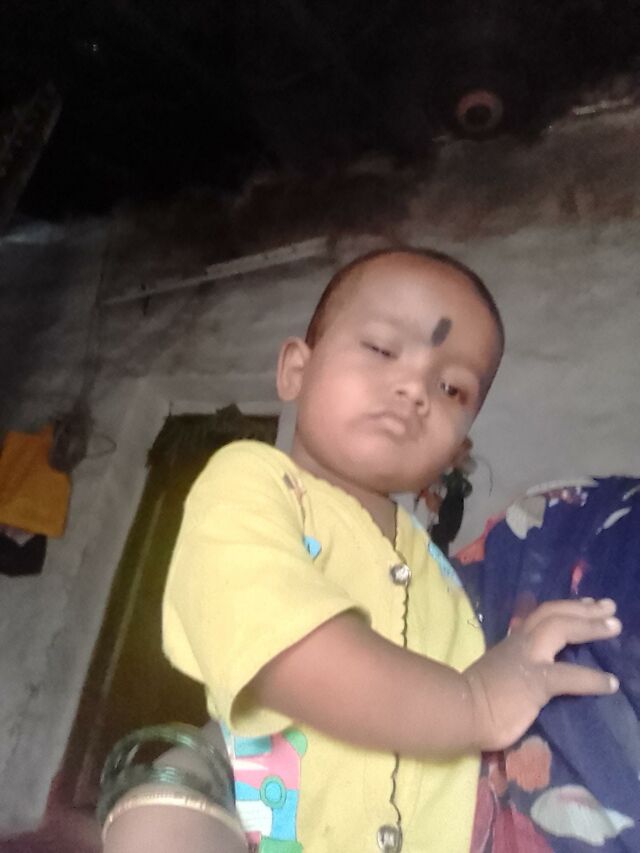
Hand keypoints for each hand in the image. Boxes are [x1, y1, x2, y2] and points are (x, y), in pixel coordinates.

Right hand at [463, 598, 620, 750]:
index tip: (585, 603)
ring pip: (561, 628)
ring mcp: (528, 659)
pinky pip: (569, 675)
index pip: (540, 616)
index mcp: (512, 642)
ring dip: (590, 626)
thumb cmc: (473, 698)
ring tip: (614, 626)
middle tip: (609, 606)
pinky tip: (611, 683)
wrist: (459, 711)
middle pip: (553, 613)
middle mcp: (520, 643)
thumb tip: (531, 669)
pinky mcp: (535, 682)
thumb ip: (515, 664)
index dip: (565, 608)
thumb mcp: (498, 670)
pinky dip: (593, 678)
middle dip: (583, 608)